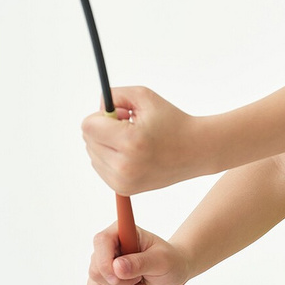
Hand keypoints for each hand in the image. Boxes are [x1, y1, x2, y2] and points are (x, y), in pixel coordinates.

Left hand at [81, 87, 197, 194]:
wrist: (196, 150)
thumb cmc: (173, 122)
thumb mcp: (145, 97)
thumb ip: (114, 95)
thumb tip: (97, 109)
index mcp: (129, 141)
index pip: (88, 126)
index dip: (101, 116)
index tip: (119, 115)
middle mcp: (124, 165)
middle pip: (88, 140)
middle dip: (104, 130)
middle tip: (129, 127)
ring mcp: (123, 181)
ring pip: (93, 155)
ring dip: (106, 145)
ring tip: (133, 142)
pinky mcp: (124, 189)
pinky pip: (101, 168)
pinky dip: (111, 158)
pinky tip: (132, 154)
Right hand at [86, 221, 192, 284]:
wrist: (172, 274)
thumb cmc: (170, 261)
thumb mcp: (162, 260)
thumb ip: (141, 262)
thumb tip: (117, 267)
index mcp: (122, 232)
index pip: (101, 241)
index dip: (105, 261)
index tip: (118, 276)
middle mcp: (108, 248)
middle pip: (96, 270)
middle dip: (121, 284)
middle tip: (140, 279)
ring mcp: (103, 266)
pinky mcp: (102, 283)